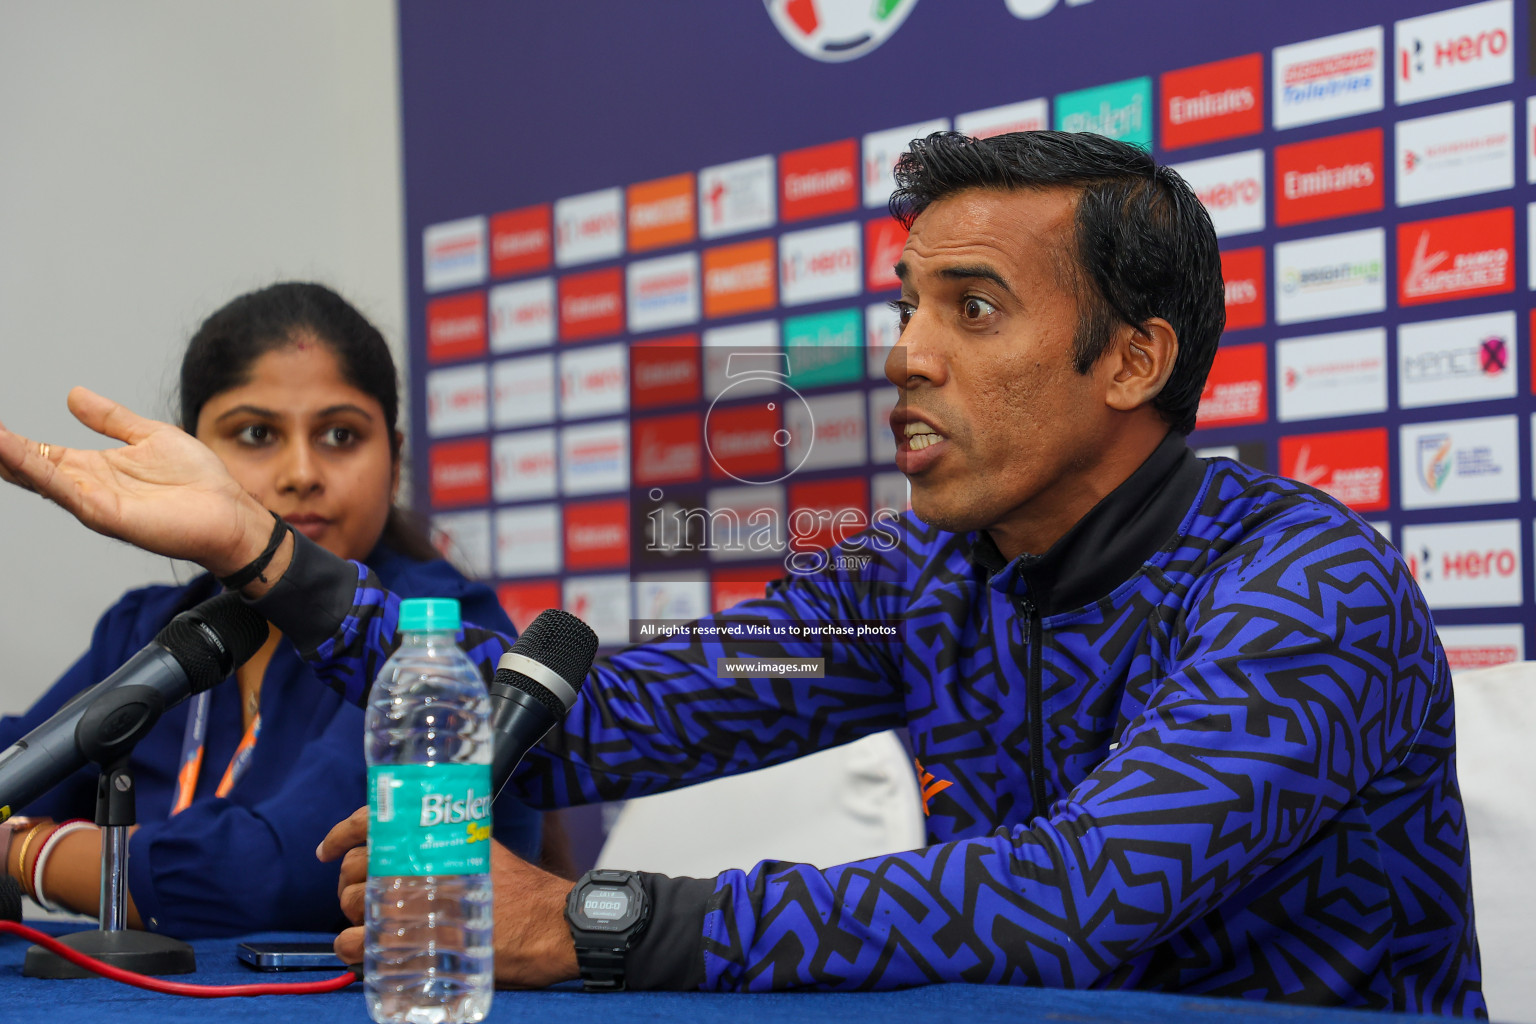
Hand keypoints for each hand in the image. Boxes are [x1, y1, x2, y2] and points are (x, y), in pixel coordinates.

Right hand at [0, 388, 275, 576]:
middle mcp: (86, 487)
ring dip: (7, 457)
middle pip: (27, 468)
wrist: (230, 512)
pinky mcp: (107, 514)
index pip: (38, 453)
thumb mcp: (148, 436)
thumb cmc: (198, 481)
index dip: (9, 441)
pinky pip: (64, 489)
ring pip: (38, 477)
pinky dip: (36, 470)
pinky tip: (11, 453)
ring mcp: (93, 502)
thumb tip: (74, 395)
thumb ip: (110, 419)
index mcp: (92, 469)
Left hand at [318, 807, 578, 986]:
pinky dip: (350, 949)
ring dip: (350, 919)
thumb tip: (422, 849)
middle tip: (365, 901)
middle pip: (354, 866)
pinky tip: (362, 952)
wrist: (548, 927)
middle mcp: (416, 861)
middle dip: (349, 884)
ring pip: (349, 905)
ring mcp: (409, 900)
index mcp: (434, 834)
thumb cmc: (523, 892)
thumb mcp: (485, 850)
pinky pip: (355, 943)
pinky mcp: (408, 940)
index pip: (369, 821)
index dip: (340, 835)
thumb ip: (451, 844)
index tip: (326, 851)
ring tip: (370, 929)